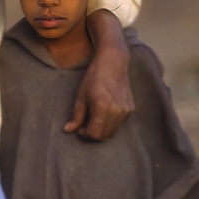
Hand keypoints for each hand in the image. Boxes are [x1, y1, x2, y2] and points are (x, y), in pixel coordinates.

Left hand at [65, 12, 134, 139]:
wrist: (113, 63)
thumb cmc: (94, 77)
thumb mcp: (80, 95)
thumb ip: (76, 115)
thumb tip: (68, 130)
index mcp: (102, 107)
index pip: (94, 134)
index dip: (84, 134)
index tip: (78, 128)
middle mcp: (116, 111)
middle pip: (104, 136)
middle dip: (92, 134)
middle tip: (84, 125)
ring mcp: (125, 111)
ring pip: (112, 132)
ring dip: (101, 130)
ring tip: (93, 119)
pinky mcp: (131, 109)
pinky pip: (118, 124)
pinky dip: (109, 124)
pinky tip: (103, 114)